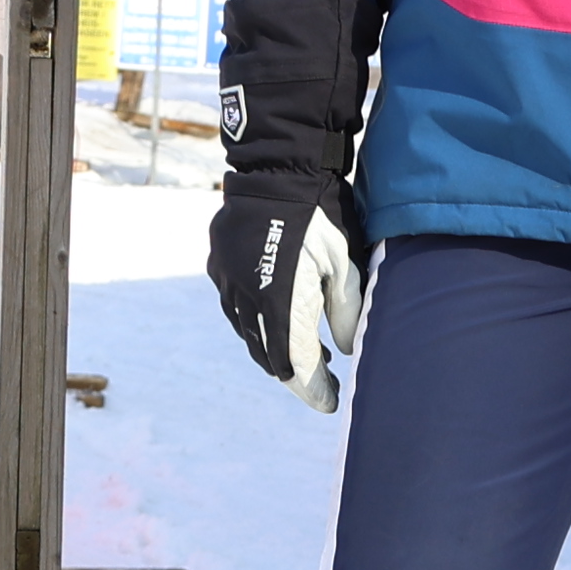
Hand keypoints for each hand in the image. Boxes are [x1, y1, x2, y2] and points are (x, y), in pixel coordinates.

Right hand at [213, 0, 376, 411]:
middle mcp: (245, 298)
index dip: (313, 390)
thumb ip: (348, 310)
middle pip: (268, 355)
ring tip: (310, 351)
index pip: (296, 365)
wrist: (276, 165)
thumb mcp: (346, 262)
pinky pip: (237, 307)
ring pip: (249, 333)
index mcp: (279, 302)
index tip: (331, 404)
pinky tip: (282, 317)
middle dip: (297, 373)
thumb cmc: (322, 212)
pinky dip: (259, 322)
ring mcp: (227, 281)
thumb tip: (351, 349)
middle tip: (326, 381)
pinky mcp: (219, 265)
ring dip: (276, 347)